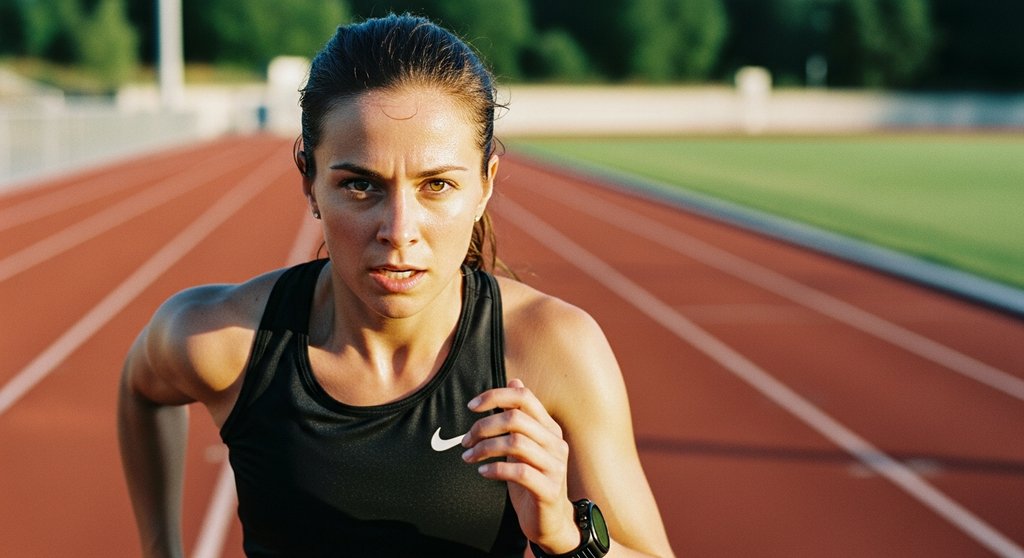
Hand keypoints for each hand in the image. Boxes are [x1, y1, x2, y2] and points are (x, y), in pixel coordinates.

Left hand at [461, 378, 580, 553]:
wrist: (552, 522)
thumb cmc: (533, 480)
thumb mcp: (526, 445)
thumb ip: (521, 416)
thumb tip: (514, 379)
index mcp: (549, 428)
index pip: (525, 397)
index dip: (496, 395)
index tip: (471, 406)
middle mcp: (556, 443)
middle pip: (516, 418)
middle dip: (484, 426)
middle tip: (466, 440)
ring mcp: (555, 466)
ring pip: (516, 443)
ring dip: (485, 448)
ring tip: (469, 457)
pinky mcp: (549, 489)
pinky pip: (519, 472)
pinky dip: (495, 469)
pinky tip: (482, 472)